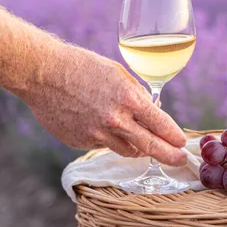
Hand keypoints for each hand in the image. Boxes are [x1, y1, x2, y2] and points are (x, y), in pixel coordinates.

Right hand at [21, 45, 187, 165]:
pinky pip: (104, 145)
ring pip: (128, 150)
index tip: (183, 143)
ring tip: (143, 140)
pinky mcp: (81, 142)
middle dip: (169, 155)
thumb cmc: (84, 67)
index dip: (175, 137)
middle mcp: (115, 121)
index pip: (162, 125)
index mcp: (129, 99)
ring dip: (139, 147)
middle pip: (151, 147)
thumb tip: (154, 111)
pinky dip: (110, 139)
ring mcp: (96, 135)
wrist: (43, 73)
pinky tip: (101, 124)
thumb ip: (138, 95)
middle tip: (180, 160)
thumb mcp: (119, 74)